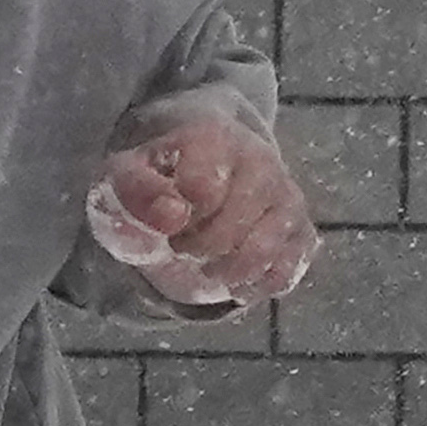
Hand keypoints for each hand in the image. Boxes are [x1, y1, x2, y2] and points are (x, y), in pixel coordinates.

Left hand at [90, 120, 319, 307]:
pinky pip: (284, 272)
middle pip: (229, 230)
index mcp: (214, 138)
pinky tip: (230, 278)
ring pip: (262, 253)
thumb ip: (136, 192)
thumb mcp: (125, 176)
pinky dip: (253, 287)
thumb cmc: (157, 177)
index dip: (172, 218)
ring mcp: (286, 195)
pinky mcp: (301, 229)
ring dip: (223, 273)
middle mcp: (260, 160)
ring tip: (204, 263)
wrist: (198, 166)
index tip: (162, 216)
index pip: (202, 191)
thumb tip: (172, 218)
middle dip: (194, 248)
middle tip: (179, 242)